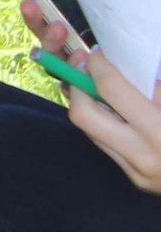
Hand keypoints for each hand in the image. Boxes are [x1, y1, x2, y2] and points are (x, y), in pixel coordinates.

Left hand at [28, 0, 160, 193]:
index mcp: (159, 130)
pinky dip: (105, 124)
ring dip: (89, 105)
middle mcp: (142, 154)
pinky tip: (118, 113)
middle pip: (82, 113)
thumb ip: (152, 87)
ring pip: (88, 130)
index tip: (99, 53)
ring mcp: (136, 171)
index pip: (110, 88)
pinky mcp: (134, 178)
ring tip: (100, 89)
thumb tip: (119, 63)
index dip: (98, 64)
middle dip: (78, 86)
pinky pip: (105, 144)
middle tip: (87, 70)